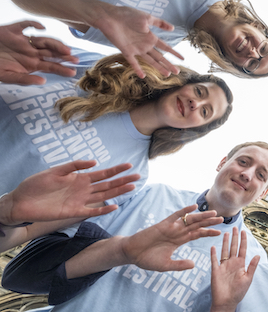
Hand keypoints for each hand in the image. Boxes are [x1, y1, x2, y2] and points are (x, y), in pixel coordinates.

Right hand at [0, 21, 77, 84]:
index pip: (51, 65)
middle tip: (74, 58)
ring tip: (65, 49)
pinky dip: (33, 25)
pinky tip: (41, 29)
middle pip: (51, 52)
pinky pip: (25, 25)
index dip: (62, 68)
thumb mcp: (7, 77)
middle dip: (63, 55)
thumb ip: (24, 80)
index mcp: (31, 64)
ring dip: (55, 43)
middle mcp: (30, 52)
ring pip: (43, 40)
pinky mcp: (12, 30)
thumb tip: (43, 82)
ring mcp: (23, 41)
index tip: (73, 72)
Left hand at [0, 160, 139, 225]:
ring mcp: (80, 201)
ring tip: (132, 187)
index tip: (129, 165)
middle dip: (123, 180)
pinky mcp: (73, 212)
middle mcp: (83, 190)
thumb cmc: (35, 184)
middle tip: (138, 176)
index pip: (102, 173)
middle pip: (108, 185)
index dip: (116, 170)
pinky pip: (91, 211)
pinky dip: (103, 210)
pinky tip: (114, 206)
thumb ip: (74, 166)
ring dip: (118, 192)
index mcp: (80, 178)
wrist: (20, 201)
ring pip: (104, 196)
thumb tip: (94, 162)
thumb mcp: (55, 171)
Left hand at [92, 3, 182, 77]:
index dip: (174, 53)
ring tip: (167, 75)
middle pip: (159, 56)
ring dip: (158, 67)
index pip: (165, 47)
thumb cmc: (127, 14)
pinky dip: (138, 69)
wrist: (110, 16)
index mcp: (150, 37)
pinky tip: (143, 76)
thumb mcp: (146, 17)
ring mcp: (136, 49)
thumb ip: (159, 23)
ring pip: (150, 61)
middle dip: (168, 64)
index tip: (182, 58)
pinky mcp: (126, 51)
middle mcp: (145, 45)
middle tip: (177, 72)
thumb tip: (173, 29)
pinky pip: (133, 62)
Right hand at [122, 205, 222, 271]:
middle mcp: (177, 232)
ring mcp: (171, 227)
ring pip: (190, 220)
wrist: (131, 253)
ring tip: (213, 213)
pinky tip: (193, 207)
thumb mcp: (166, 265)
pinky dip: (184, 211)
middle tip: (222, 219)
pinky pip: (175, 216)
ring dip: (202, 216)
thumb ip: (180, 264)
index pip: (197, 234)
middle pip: (197, 225)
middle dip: (209, 222)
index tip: (220, 232)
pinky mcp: (163, 224)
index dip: (208, 232)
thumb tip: (194, 264)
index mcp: (179, 240)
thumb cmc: (147, 258)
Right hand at [209, 227, 259, 311]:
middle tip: (234, 228)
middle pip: (233, 247)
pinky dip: (213, 254)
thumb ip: (252, 267)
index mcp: (240, 264)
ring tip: (225, 233)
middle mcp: (232, 263)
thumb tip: (257, 256)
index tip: (243, 231)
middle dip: (234, 237)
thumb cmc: (238, 292)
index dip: (243, 240)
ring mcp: (223, 266)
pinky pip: (214, 260)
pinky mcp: (216, 271)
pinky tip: (213, 246)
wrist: (226, 301)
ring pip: (224, 251)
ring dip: (225, 242)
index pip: (242, 249)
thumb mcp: (248, 279)